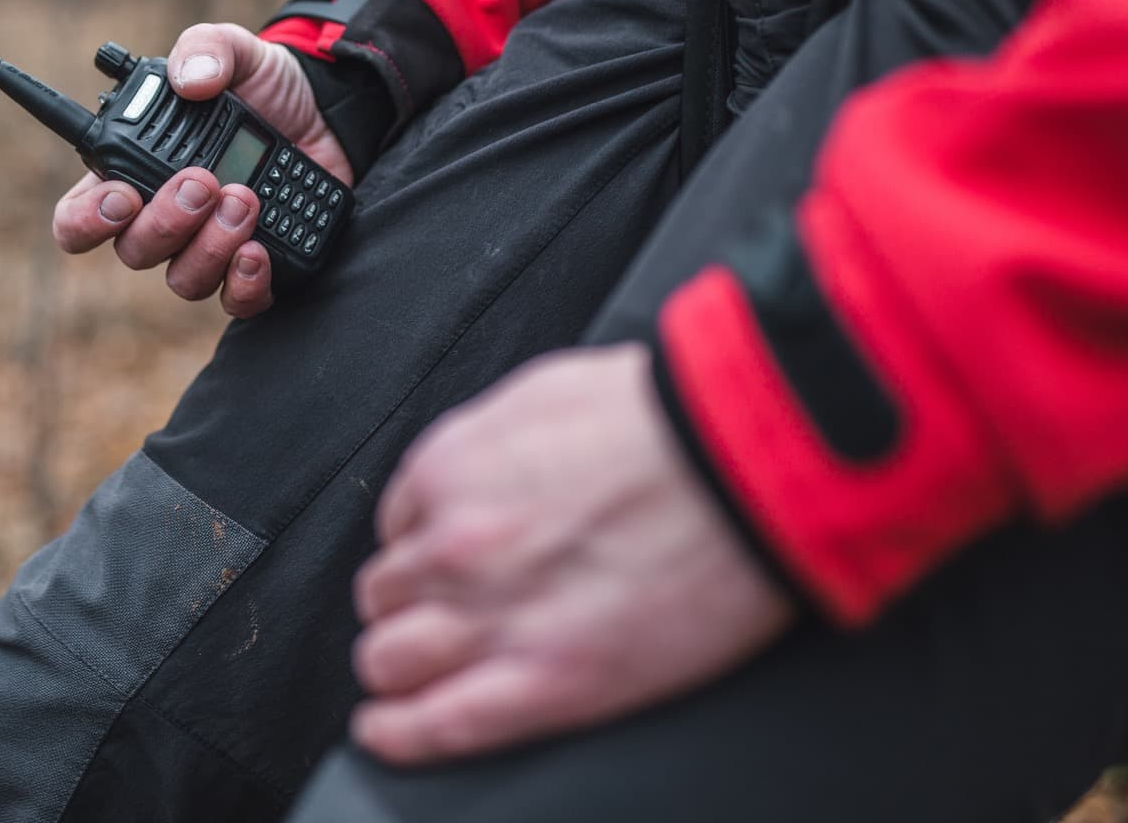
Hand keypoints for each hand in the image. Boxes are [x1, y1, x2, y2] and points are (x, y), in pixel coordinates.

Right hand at [52, 23, 351, 317]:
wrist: (330, 114)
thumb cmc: (266, 87)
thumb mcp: (239, 51)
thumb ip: (206, 49)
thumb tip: (190, 80)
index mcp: (136, 171)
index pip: (79, 217)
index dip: (86, 220)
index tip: (122, 196)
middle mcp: (165, 220)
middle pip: (134, 251)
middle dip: (165, 221)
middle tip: (203, 181)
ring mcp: (208, 248)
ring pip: (184, 279)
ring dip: (209, 246)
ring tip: (246, 200)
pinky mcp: (255, 268)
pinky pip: (237, 301)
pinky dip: (244, 284)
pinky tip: (259, 252)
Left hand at [349, 343, 794, 763]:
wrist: (742, 461)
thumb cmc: (665, 418)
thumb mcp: (544, 394)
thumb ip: (490, 440)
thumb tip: (481, 466)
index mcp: (449, 470)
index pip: (397, 526)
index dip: (419, 545)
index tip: (440, 557)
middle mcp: (453, 546)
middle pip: (386, 595)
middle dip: (405, 603)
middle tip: (434, 613)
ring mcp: (493, 618)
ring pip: (391, 660)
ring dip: (399, 664)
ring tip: (415, 673)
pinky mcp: (547, 681)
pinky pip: (440, 723)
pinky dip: (400, 734)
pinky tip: (386, 731)